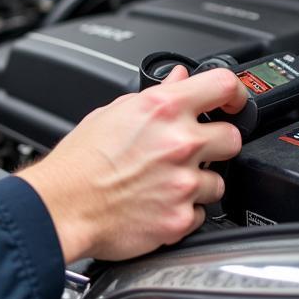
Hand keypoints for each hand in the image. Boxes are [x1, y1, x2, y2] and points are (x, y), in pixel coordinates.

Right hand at [19, 66, 246, 261]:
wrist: (63, 206)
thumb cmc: (80, 161)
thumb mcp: (114, 111)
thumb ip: (156, 94)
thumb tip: (179, 79)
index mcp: (162, 109)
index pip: (223, 85)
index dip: (235, 93)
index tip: (232, 103)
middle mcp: (179, 143)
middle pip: (232, 137)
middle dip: (216, 144)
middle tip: (193, 150)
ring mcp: (183, 183)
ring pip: (218, 181)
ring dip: (198, 182)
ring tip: (165, 182)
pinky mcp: (180, 218)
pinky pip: (200, 213)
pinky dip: (183, 210)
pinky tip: (158, 203)